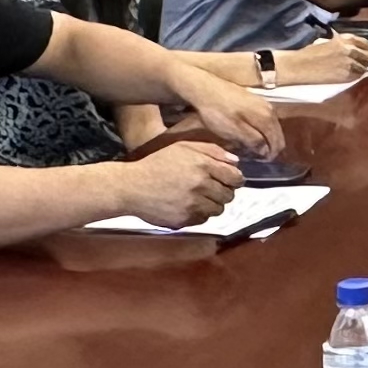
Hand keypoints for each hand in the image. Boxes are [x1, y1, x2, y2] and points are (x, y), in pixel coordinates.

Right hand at [116, 140, 242, 227]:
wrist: (131, 186)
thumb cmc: (157, 164)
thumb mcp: (183, 147)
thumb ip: (213, 151)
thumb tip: (236, 161)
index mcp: (203, 165)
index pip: (236, 178)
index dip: (234, 179)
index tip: (229, 181)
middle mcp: (201, 185)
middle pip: (229, 195)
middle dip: (222, 192)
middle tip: (209, 189)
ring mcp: (193, 204)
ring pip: (218, 209)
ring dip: (212, 204)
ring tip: (196, 197)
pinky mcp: (185, 219)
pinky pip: (204, 220)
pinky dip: (199, 214)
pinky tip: (186, 205)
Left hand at [173, 73, 285, 158]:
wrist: (204, 88)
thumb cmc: (217, 112)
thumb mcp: (234, 132)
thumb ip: (254, 142)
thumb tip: (266, 152)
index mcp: (267, 118)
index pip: (277, 143)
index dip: (269, 156)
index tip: (258, 162)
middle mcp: (269, 109)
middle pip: (277, 135)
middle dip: (269, 148)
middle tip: (255, 156)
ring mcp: (262, 102)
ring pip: (271, 127)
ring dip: (264, 138)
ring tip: (249, 145)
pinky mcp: (254, 99)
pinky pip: (264, 119)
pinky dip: (259, 128)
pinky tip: (247, 131)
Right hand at [285, 34, 367, 85]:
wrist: (298, 66)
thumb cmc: (309, 53)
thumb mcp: (328, 42)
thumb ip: (342, 44)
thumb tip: (352, 48)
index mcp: (343, 40)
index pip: (363, 43)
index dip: (366, 47)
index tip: (365, 50)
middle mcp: (349, 50)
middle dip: (367, 58)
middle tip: (364, 61)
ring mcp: (349, 64)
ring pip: (365, 66)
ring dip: (362, 67)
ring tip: (358, 68)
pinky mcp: (345, 76)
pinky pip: (358, 75)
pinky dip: (357, 75)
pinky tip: (352, 74)